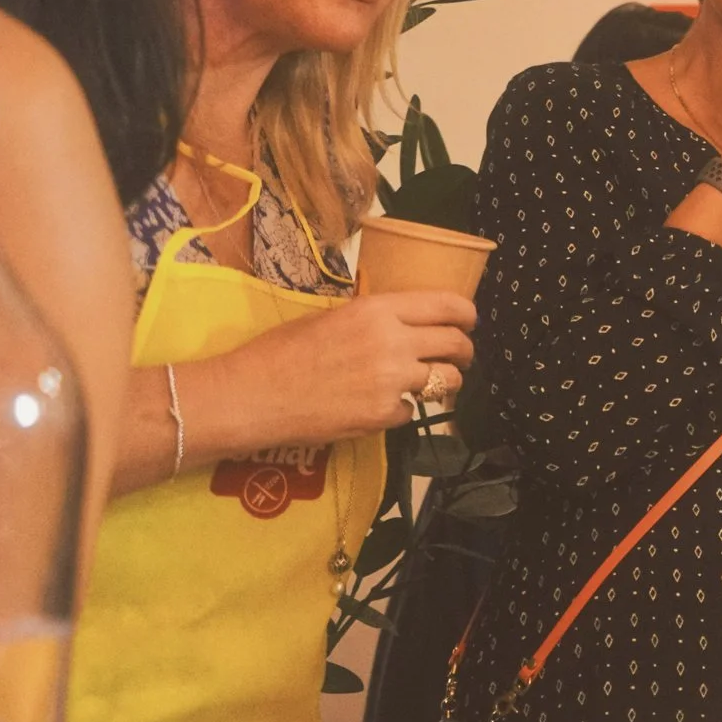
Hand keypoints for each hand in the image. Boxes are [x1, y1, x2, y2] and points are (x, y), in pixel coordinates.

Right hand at [231, 290, 475, 436]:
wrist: (251, 396)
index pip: (448, 305)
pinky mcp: (384, 415)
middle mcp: (393, 342)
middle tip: (459, 357)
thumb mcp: (333, 317)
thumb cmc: (281, 352)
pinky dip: (401, 410)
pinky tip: (376, 406)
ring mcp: (391, 381)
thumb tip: (407, 324)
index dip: (467, 315)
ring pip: (445, 381)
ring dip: (441, 383)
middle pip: (456, 344)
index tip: (469, 322)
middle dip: (464, 351)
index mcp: (378, 310)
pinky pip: (411, 411)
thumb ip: (376, 319)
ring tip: (425, 383)